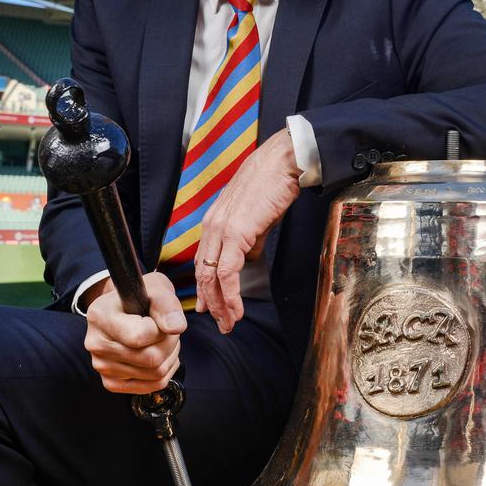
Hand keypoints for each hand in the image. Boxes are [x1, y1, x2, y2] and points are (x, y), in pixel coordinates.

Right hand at [83, 271, 186, 393]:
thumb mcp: (156, 287)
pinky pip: (151, 386)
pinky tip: (160, 355)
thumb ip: (166, 304)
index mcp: (100, 316)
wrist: (126, 308)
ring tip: (162, 340)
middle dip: (170, 343)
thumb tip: (176, 327)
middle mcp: (95, 343)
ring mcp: (101, 365)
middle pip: (151, 359)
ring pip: (155, 374)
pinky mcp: (111, 382)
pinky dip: (164, 372)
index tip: (160, 318)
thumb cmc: (141, 297)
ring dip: (169, 356)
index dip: (162, 329)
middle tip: (167, 330)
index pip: (140, 337)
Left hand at [194, 128, 300, 334]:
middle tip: (221, 323)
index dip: (205, 287)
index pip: (203, 261)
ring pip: (211, 277)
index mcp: (214, 221)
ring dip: (221, 305)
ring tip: (230, 323)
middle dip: (211, 303)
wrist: (283, 162)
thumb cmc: (273, 182)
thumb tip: (249, 256)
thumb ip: (250, 238)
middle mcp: (212, 226)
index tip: (211, 306)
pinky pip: (226, 272)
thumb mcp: (256, 215)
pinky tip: (236, 308)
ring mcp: (221, 230)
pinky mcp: (235, 233)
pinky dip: (230, 295)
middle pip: (202, 273)